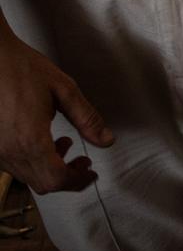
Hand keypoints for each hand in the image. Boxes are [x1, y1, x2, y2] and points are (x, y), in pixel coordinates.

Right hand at [0, 31, 113, 193]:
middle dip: (67, 176)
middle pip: (42, 183)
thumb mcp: (64, 90)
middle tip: (82, 161)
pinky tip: (41, 140)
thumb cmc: (19, 68)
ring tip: (64, 144)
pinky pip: (13, 164)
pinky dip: (32, 160)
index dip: (78, 181)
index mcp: (30, 140)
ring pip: (27, 176)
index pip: (57, 179)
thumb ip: (87, 119)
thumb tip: (105, 140)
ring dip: (50, 168)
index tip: (90, 173)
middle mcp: (8, 150)